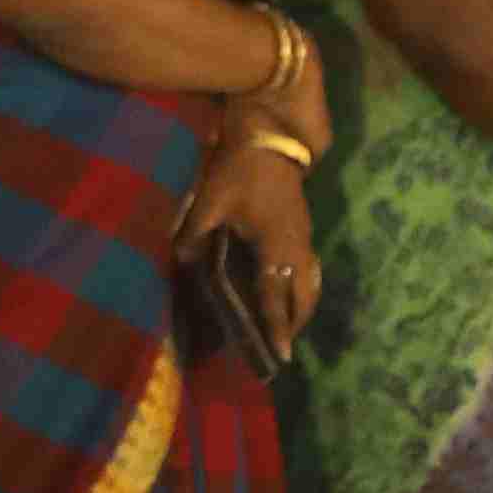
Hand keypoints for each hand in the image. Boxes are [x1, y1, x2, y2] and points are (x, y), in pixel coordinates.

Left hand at [174, 135, 317, 337]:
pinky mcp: (304, 226)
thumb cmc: (241, 170)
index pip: (277, 297)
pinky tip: (287, 289)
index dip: (277, 328)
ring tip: (287, 324)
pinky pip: (310, 267)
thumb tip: (181, 262)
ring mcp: (305, 236)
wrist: (271, 136)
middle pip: (306, 295)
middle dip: (296, 323)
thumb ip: (195, 235)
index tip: (281, 356)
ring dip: (303, 305)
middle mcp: (297, 248)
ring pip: (312, 281)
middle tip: (281, 345)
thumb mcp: (211, 202)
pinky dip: (303, 286)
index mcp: (276, 247)